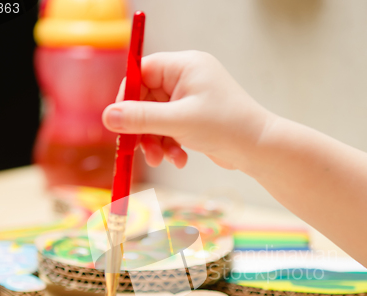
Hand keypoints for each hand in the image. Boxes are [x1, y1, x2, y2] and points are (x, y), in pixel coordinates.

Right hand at [102, 51, 270, 171]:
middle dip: (143, 128)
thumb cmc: (225, 127)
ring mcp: (191, 100)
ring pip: (157, 119)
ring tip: (161, 158)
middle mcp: (187, 79)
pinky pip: (171, 130)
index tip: (119, 121)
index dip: (127, 96)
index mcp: (185, 66)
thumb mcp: (178, 122)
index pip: (142, 71)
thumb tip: (107, 116)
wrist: (259, 150)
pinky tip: (179, 159)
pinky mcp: (195, 120)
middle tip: (139, 149)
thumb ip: (141, 118)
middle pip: (146, 99)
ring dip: (155, 141)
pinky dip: (170, 146)